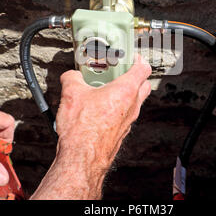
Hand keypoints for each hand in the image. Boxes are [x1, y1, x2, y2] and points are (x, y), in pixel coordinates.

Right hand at [56, 53, 151, 167]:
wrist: (82, 158)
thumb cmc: (82, 130)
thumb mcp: (71, 94)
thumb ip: (72, 78)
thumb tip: (71, 76)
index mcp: (125, 91)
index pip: (143, 69)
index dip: (139, 59)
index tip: (131, 56)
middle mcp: (132, 106)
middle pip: (144, 85)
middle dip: (135, 76)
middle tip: (119, 72)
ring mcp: (128, 121)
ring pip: (134, 102)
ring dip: (124, 93)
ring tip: (104, 90)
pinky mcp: (121, 133)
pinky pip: (124, 115)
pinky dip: (116, 109)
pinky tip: (98, 109)